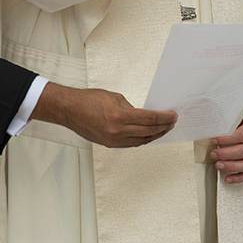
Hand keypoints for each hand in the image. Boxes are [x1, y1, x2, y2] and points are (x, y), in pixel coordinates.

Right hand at [34, 83, 176, 147]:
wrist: (69, 110)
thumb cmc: (89, 99)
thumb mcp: (115, 97)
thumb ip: (131, 108)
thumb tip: (144, 115)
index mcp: (120, 116)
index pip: (150, 118)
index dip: (164, 117)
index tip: (173, 115)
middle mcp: (118, 131)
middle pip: (148, 131)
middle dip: (163, 127)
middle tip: (172, 122)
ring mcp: (113, 140)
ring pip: (141, 141)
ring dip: (155, 135)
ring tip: (164, 129)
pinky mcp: (109, 144)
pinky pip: (131, 144)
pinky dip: (143, 139)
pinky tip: (149, 135)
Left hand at [211, 100, 242, 183]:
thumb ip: (231, 117)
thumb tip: (213, 123)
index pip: (241, 135)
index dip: (226, 139)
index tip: (214, 140)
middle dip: (226, 154)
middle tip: (213, 153)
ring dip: (232, 167)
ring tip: (218, 165)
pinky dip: (239, 178)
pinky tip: (228, 178)